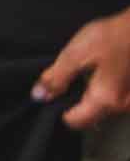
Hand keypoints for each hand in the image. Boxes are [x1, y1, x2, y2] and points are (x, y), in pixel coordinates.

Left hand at [35, 9, 129, 129]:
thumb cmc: (109, 37)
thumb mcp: (75, 54)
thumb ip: (56, 78)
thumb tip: (39, 96)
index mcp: (105, 101)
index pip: (76, 122)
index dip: (60, 110)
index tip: (56, 93)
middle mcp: (121, 107)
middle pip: (90, 116)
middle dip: (76, 101)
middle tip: (72, 77)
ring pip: (102, 108)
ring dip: (91, 95)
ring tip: (88, 71)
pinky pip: (114, 99)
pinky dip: (104, 90)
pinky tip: (102, 72)